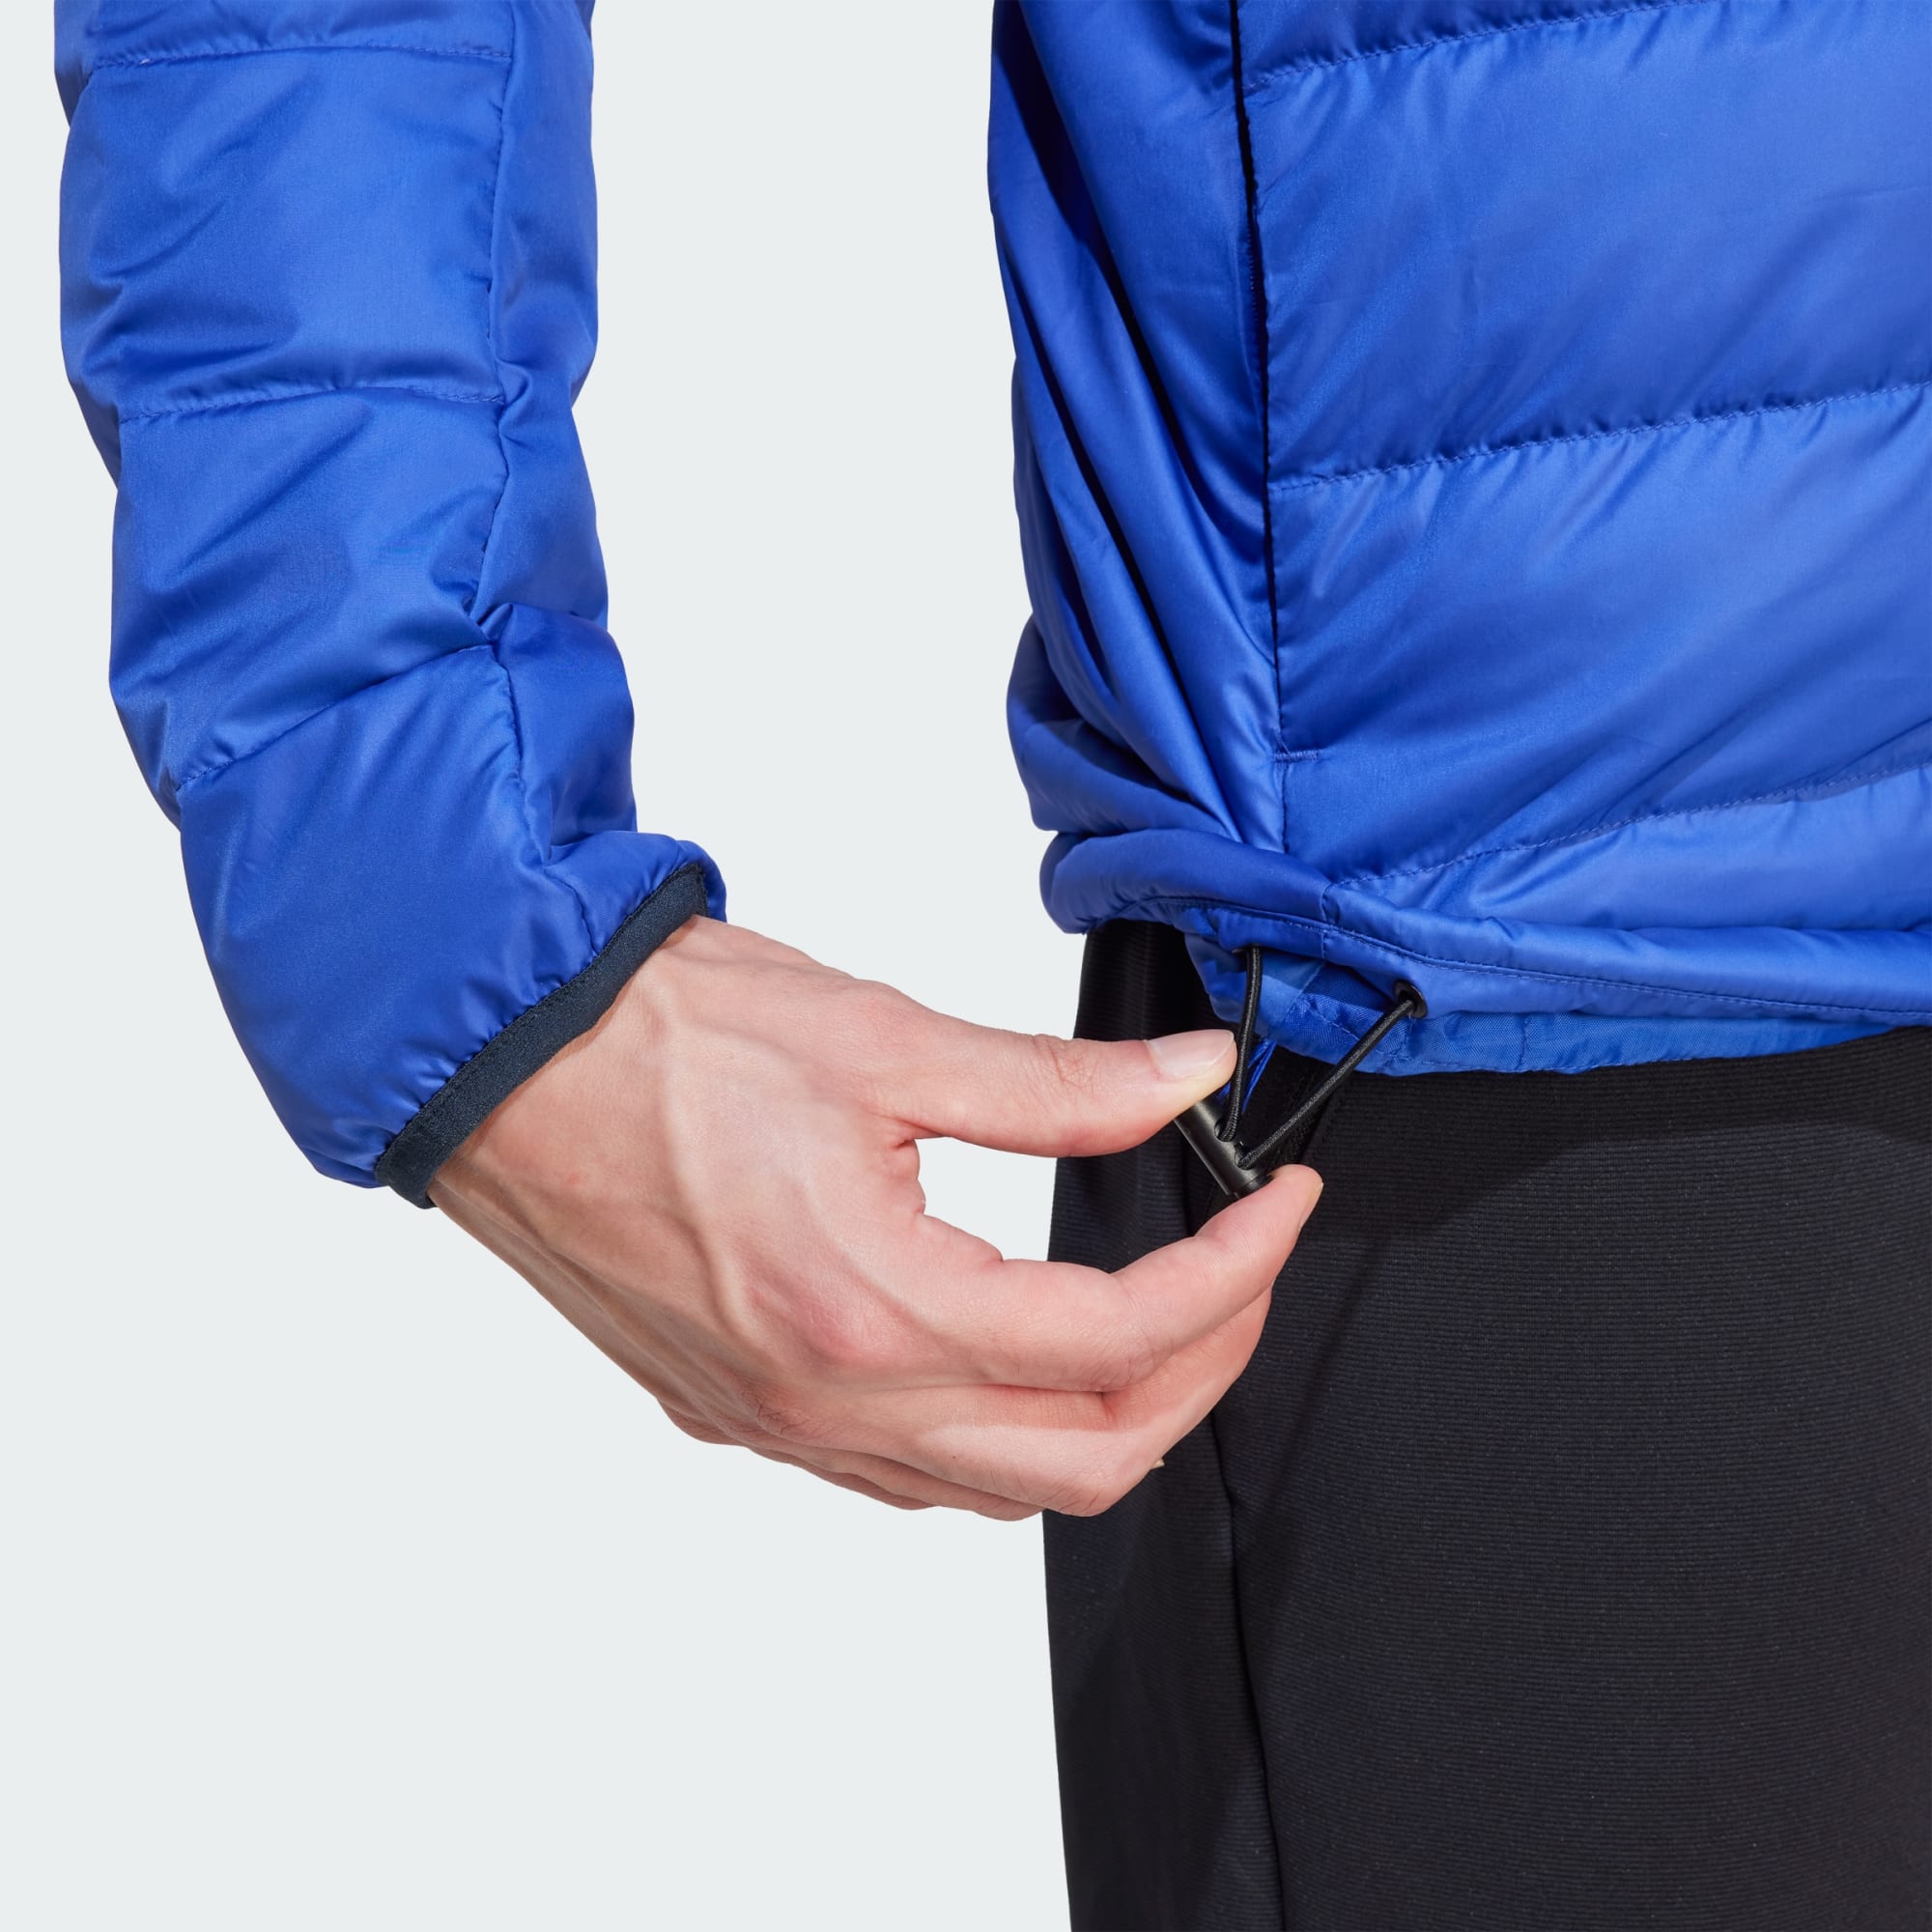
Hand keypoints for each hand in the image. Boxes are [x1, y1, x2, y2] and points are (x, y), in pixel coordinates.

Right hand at [430, 918, 1322, 1518]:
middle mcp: (824, 1402)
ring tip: (1147, 1314)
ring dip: (1101, 1417)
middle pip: (1083, 1462)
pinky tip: (1007, 1349)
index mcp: (872, 1309)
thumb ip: (1059, 1087)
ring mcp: (775, 1425)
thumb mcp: (884, 1039)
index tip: (1280, 1207)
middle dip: (1198, 1370)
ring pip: (996, 1491)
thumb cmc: (659, 1041)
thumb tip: (1188, 1086)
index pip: (1119, 1340)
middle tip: (1240, 1272)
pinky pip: (902, 1478)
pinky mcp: (734, 1413)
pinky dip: (993, 1432)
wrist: (500, 1062)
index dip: (1234, 1274)